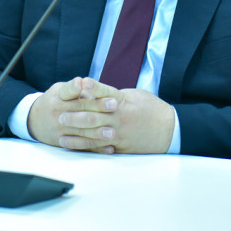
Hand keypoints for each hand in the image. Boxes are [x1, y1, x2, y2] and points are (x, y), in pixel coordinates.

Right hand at [27, 77, 119, 152]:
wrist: (34, 121)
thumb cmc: (54, 101)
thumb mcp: (60, 91)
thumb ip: (75, 90)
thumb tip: (90, 85)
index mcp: (58, 97)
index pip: (68, 90)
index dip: (77, 87)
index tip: (86, 82)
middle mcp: (58, 112)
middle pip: (80, 110)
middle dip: (98, 107)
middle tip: (114, 105)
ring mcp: (60, 129)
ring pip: (81, 131)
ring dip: (98, 132)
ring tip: (112, 132)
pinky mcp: (64, 142)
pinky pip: (82, 146)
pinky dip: (96, 148)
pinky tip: (109, 148)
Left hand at [36, 78, 175, 154]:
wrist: (169, 130)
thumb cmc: (152, 109)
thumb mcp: (135, 96)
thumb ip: (116, 95)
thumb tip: (99, 93)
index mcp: (123, 101)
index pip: (104, 92)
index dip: (91, 88)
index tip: (79, 83)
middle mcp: (120, 117)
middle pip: (94, 115)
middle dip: (76, 115)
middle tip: (60, 115)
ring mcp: (120, 132)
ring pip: (95, 134)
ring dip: (77, 135)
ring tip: (62, 134)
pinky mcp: (121, 146)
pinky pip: (102, 147)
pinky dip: (88, 148)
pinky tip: (77, 147)